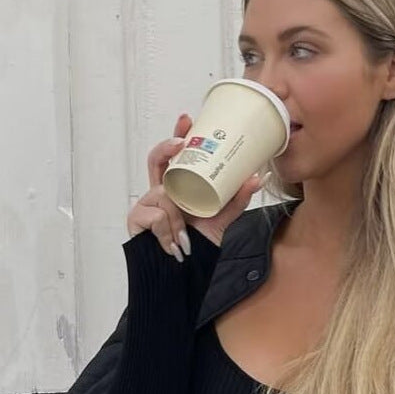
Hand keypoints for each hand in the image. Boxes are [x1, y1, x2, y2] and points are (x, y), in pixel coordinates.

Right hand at [125, 113, 267, 255]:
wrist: (182, 273)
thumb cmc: (195, 244)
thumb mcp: (221, 218)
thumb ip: (236, 199)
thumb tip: (257, 177)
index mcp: (177, 187)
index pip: (174, 156)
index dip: (177, 136)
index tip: (187, 119)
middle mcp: (160, 191)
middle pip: (156, 159)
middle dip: (167, 147)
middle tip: (180, 144)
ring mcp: (146, 204)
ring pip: (163, 194)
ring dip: (177, 218)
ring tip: (183, 238)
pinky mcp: (137, 219)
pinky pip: (158, 217)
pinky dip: (168, 232)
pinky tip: (170, 245)